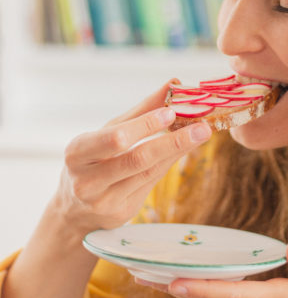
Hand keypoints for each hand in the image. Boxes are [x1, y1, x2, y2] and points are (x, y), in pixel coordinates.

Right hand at [53, 80, 212, 237]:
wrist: (75, 208)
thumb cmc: (93, 160)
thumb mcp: (108, 131)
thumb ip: (141, 110)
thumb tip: (173, 84)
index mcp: (78, 153)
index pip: (116, 138)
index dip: (144, 125)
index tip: (171, 112)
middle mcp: (87, 181)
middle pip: (137, 159)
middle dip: (172, 142)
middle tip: (200, 127)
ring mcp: (104, 201)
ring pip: (149, 172)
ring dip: (178, 151)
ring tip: (201, 134)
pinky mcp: (121, 213)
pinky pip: (152, 183)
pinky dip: (170, 163)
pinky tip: (185, 149)